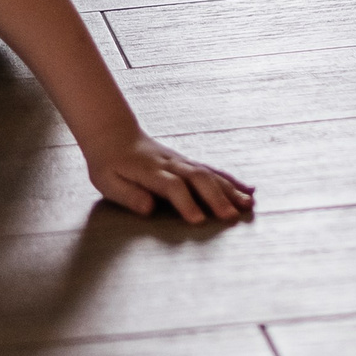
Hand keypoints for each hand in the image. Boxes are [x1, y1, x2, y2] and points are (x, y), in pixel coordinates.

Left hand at [85, 134, 255, 225]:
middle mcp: (170, 164)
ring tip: (248, 206)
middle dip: (216, 197)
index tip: (198, 220)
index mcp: (149, 171)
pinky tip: (249, 190)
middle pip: (197, 178)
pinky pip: (213, 170)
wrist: (114, 135)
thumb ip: (128, 194)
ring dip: (230, 189)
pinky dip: (232, 180)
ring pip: (210, 173)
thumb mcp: (107, 181)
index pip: (172, 186)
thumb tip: (148, 207)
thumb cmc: (109, 164)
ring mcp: (182, 162)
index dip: (186, 202)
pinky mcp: (189, 163)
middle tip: (231, 217)